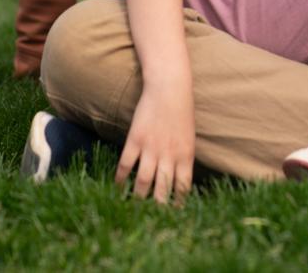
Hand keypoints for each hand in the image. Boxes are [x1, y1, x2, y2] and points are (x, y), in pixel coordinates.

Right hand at [115, 85, 195, 204]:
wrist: (169, 87)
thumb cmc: (182, 112)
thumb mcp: (189, 137)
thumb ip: (183, 159)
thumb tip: (177, 180)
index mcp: (186, 155)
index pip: (182, 187)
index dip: (177, 203)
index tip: (172, 215)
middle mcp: (169, 155)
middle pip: (162, 189)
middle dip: (157, 207)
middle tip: (150, 219)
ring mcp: (151, 148)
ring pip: (143, 182)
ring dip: (138, 198)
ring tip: (133, 208)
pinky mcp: (135, 140)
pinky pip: (126, 165)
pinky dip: (121, 179)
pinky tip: (118, 188)